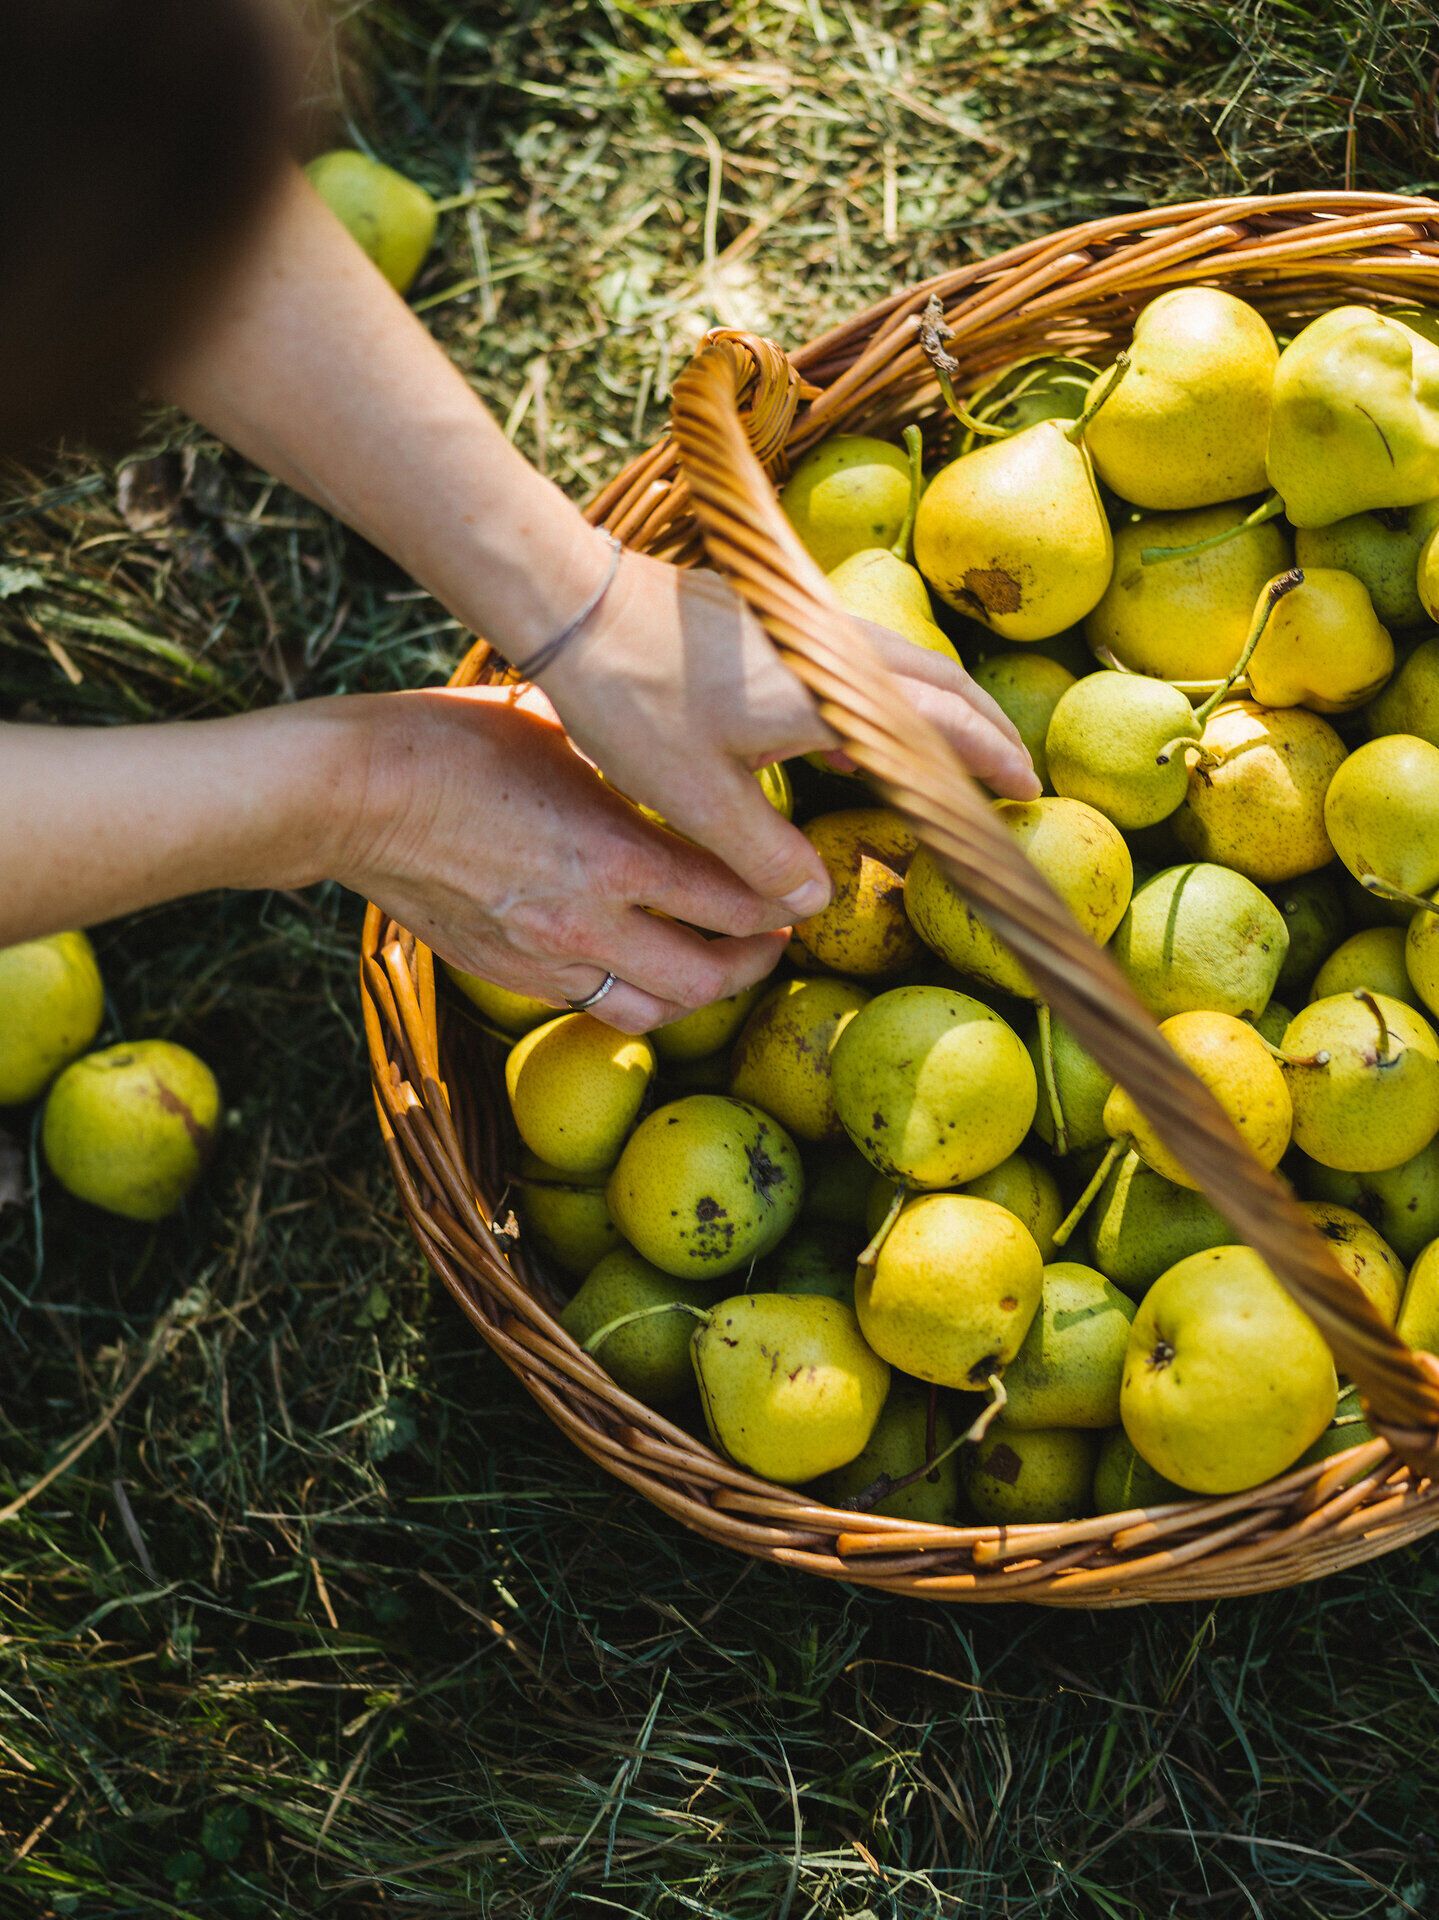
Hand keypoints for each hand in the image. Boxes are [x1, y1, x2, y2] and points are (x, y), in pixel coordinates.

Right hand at [336, 685, 792, 1032]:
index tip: (801, 888)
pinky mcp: (509, 974)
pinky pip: (594, 1004)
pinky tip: (641, 963)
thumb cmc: (452, 741)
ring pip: (654, 1010)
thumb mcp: (563, 733)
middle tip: (775, 934)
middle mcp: (589, 920)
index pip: (737, 901)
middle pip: (708, 977)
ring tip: (716, 963)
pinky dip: (633, 993)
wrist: (351, 795)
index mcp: (615, 851)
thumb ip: (632, 768)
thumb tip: (681, 758)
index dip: (784, 901)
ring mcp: (546, 958)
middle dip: (756, 960)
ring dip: (698, 993)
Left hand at [539, 547, 1039, 914]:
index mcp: (828, 695)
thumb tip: (814, 902)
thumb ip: (763, 857)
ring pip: (897, 667)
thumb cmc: (632, 698)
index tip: (1025, 791)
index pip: (941, 727)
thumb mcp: (696, 798)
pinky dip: (880, 697)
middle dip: (981, 728)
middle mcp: (831, 651)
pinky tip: (851, 742)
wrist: (573, 605)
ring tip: (949, 762)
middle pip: (938, 684)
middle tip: (1012, 771)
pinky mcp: (771, 619)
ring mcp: (802, 627)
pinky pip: (853, 661)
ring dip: (933, 710)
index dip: (989, 760)